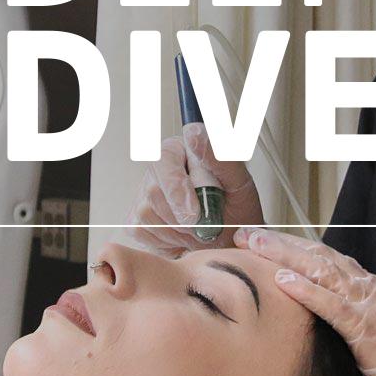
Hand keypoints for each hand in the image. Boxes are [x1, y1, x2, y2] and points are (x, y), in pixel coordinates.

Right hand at [125, 123, 264, 256]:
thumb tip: (193, 133)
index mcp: (182, 150)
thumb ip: (219, 157)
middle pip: (153, 190)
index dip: (177, 188)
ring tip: (198, 229)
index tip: (195, 213)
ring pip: (147, 213)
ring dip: (178, 230)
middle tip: (206, 225)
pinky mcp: (136, 220)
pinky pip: (142, 231)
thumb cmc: (237, 211)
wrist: (231, 242)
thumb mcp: (239, 183)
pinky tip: (184, 236)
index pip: (164, 157)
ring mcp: (143, 194)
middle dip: (183, 216)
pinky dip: (167, 241)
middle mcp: (159, 169)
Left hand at [235, 226, 375, 375]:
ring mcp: (373, 308)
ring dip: (286, 257)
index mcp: (369, 290)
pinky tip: (283, 281)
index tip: (257, 240)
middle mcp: (371, 290)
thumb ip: (344, 319)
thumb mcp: (367, 339)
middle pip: (319, 257)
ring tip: (256, 246)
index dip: (290, 247)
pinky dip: (308, 291)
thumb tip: (306, 315)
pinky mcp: (372, 333)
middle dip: (280, 244)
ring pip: (324, 272)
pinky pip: (335, 307)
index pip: (324, 259)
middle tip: (246, 233)